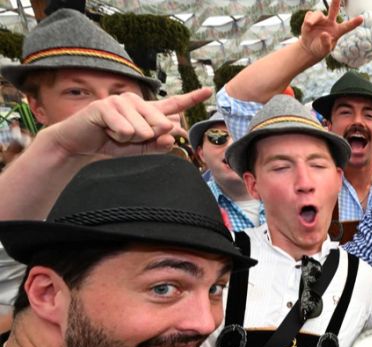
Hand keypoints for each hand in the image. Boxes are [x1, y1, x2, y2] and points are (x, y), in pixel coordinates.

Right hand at [43, 88, 211, 160]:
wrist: (80, 145)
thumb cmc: (110, 144)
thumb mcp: (139, 148)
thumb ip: (158, 144)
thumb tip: (172, 136)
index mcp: (148, 111)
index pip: (174, 104)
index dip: (192, 98)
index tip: (209, 91)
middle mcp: (137, 102)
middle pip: (161, 124)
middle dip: (146, 138)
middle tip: (127, 137)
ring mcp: (121, 101)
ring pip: (143, 130)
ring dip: (129, 139)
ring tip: (114, 134)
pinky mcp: (105, 106)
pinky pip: (125, 130)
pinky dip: (117, 137)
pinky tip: (106, 132)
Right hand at [300, 2, 364, 59]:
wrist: (309, 48)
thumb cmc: (320, 49)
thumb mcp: (324, 50)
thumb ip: (326, 43)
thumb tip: (324, 34)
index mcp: (337, 31)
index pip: (347, 26)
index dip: (354, 22)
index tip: (362, 18)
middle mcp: (330, 23)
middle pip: (334, 10)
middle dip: (335, 3)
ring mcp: (321, 19)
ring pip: (318, 14)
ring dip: (313, 19)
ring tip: (309, 25)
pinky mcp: (312, 18)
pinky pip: (309, 15)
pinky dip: (307, 21)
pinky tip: (307, 27)